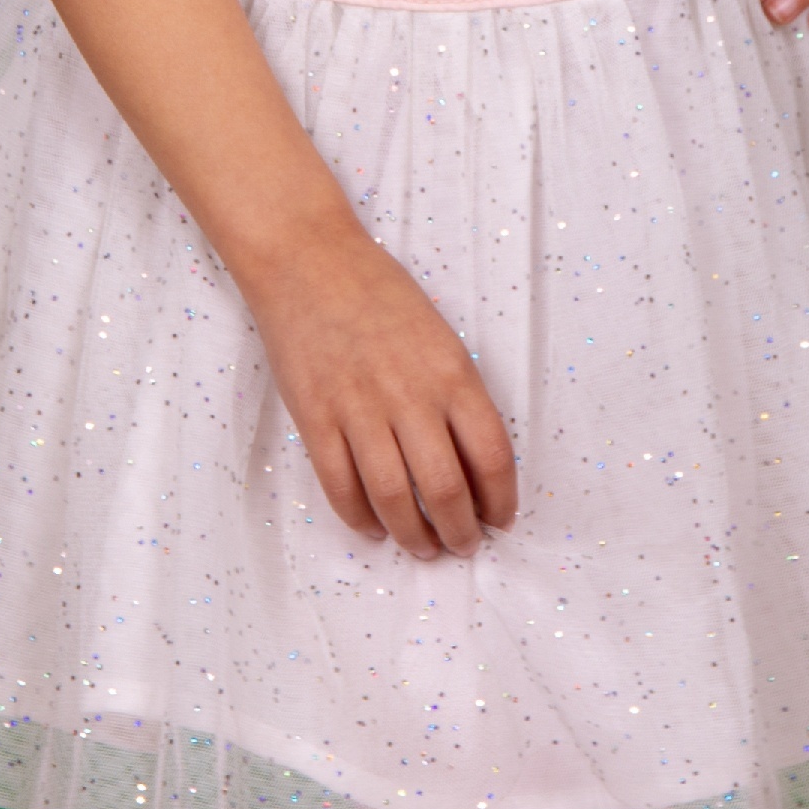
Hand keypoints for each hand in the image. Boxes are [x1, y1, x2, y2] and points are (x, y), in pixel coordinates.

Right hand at [246, 215, 519, 560]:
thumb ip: (457, 396)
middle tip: (462, 545)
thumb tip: (473, 466)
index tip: (500, 520)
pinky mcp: (315, 418)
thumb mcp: (439, 337)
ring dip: (414, 537)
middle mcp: (409, 396)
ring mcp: (358, 409)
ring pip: (394, 499)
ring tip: (423, 547)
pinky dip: (362, 519)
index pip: (492, 456)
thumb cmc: (380, 295)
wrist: (308, 261)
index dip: (501, 501)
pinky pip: (342, 488)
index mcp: (451, 373)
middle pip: (446, 489)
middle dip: (460, 532)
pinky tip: (374, 527)